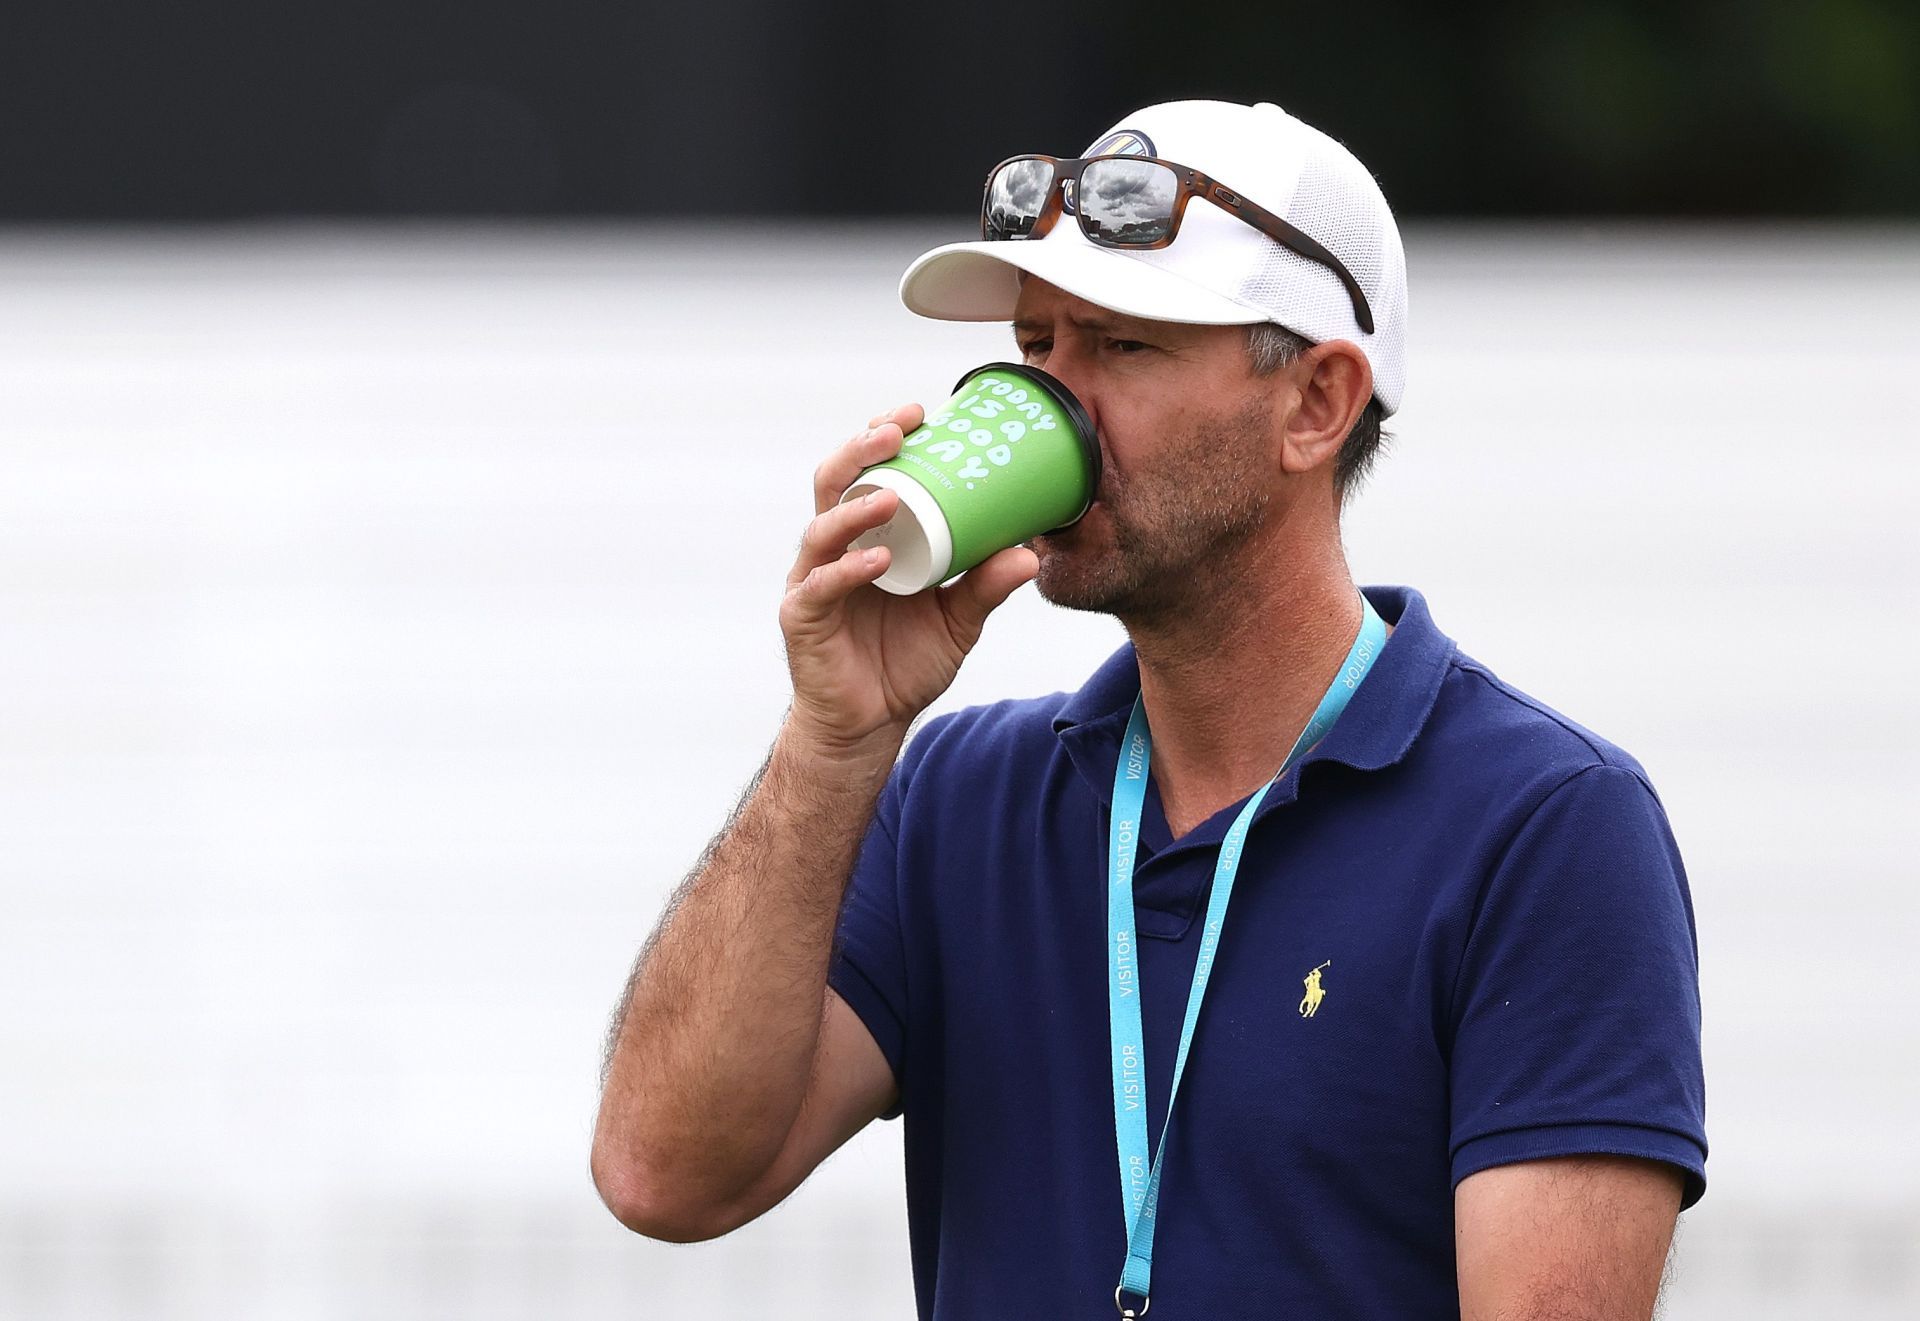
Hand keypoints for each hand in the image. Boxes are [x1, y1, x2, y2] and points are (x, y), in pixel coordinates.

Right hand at [778, 403, 1039, 756]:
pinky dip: (846, 570)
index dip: (884, 437)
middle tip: (897, 429)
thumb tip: (1030, 552)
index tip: (920, 411)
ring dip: (855, 507)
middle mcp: (835, 549)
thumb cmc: (906, 662)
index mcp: (868, 536)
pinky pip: (819, 587)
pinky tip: (876, 560)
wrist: (870, 725)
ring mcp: (813, 581)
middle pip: (834, 483)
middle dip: (861, 449)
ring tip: (890, 494)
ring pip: (821, 528)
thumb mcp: (958, 620)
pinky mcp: (802, 619)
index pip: (869, 472)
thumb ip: (986, 586)